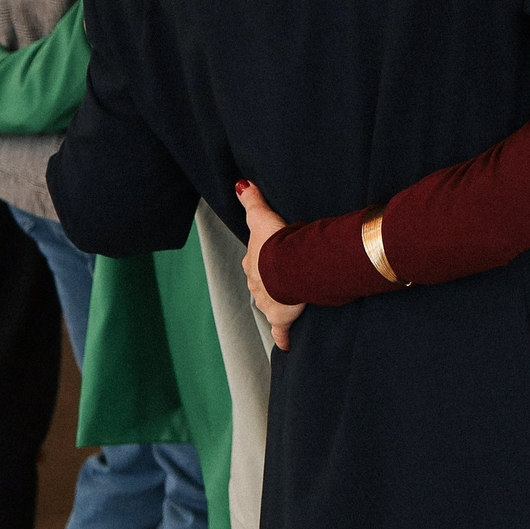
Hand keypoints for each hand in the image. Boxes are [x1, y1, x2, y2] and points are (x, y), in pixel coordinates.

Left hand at [233, 180, 305, 350]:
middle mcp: (257, 283)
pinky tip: (285, 344)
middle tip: (282, 279)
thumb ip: (252, 201)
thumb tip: (240, 184)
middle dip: (269, 282)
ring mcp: (268, 301)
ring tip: (289, 301)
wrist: (289, 266)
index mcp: (253, 262)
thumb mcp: (261, 217)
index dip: (263, 259)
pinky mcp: (281, 318)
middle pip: (261, 283)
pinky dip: (283, 338)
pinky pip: (281, 332)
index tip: (272, 258)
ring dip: (277, 302)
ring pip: (270, 303)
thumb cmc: (277, 244)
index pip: (255, 261)